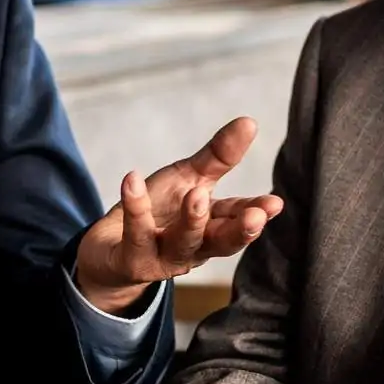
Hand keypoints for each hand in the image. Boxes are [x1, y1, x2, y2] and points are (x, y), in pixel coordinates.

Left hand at [75, 117, 284, 314]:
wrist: (108, 250)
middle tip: (254, 216)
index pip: (237, 218)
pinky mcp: (133, 261)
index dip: (257, 212)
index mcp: (211, 227)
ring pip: (182, 243)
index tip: (274, 203)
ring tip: (196, 195)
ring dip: (192, 221)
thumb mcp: (188, 179)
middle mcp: (193, 247)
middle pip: (220, 242)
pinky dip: (135, 208)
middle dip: (238, 230)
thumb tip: (250, 122)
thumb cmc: (156, 213)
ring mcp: (163, 258)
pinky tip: (132, 181)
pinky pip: (136, 235)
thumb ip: (219, 157)